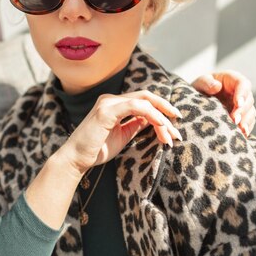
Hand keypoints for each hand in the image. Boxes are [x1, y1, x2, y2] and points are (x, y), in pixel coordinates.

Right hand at [60, 90, 181, 174]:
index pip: (143, 101)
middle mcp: (111, 99)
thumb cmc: (96, 150)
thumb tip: (153, 120)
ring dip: (161, 118)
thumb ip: (136, 124)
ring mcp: (108, 103)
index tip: (174, 124)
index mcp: (114, 104)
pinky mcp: (106, 111)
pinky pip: (134, 106)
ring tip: (171, 134)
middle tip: (179, 122)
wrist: (76, 159)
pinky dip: (151, 114)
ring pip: (144, 102)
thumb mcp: (122, 135)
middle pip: (146, 97)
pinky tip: (161, 124)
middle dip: (166, 108)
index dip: (161, 109)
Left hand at [192, 70, 255, 136]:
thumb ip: (206, 82)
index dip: (243, 94)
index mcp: (232, 80)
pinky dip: (245, 129)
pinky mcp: (241, 117)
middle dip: (243, 111)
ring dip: (246, 122)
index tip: (238, 103)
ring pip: (250, 112)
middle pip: (248, 100)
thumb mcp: (200, 83)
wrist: (195, 101)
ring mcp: (241, 105)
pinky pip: (248, 123)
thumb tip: (217, 86)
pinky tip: (240, 135)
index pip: (243, 84)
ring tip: (239, 130)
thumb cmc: (199, 88)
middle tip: (235, 120)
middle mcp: (240, 92)